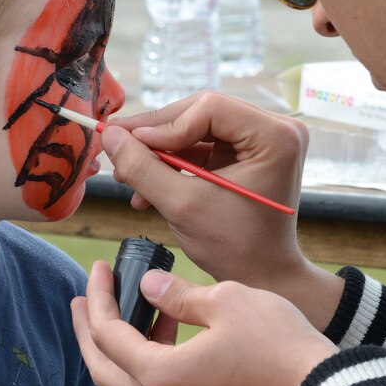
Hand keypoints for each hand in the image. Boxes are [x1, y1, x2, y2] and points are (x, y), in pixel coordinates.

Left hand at [71, 260, 338, 385]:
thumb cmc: (277, 343)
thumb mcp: (226, 301)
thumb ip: (178, 293)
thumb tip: (149, 285)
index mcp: (161, 375)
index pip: (108, 334)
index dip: (98, 296)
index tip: (100, 267)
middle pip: (103, 369)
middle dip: (87, 331)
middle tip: (82, 298)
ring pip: (126, 382)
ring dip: (116, 345)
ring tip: (121, 305)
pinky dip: (144, 357)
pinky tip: (162, 325)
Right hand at [104, 92, 343, 327]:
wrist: (262, 277)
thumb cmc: (235, 247)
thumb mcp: (183, 206)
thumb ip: (143, 169)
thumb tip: (110, 135)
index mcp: (275, 136)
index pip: (209, 108)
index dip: (165, 124)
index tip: (129, 144)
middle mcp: (275, 129)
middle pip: (200, 113)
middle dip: (156, 137)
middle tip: (117, 149)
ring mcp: (261, 140)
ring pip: (196, 129)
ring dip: (159, 152)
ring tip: (127, 176)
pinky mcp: (246, 154)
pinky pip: (202, 146)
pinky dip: (173, 164)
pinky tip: (146, 187)